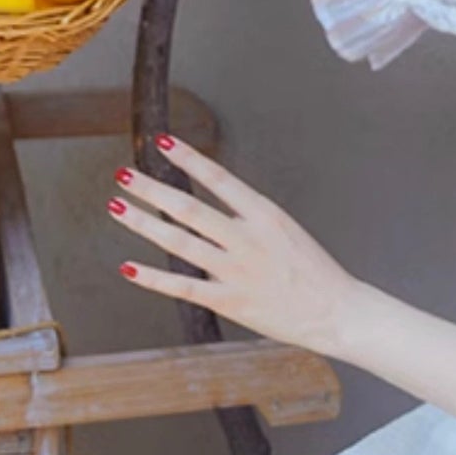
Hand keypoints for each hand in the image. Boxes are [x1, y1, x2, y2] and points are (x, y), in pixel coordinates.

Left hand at [107, 136, 361, 357]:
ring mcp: (236, 271)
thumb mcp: (286, 230)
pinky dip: (151, 277)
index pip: (219, 179)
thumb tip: (215, 205)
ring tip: (118, 206)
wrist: (337, 311)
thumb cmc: (314, 272)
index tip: (163, 143)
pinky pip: (182, 287)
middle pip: (189, 209)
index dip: (188, 159)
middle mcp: (247, 239)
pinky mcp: (229, 301)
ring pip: (180, 243)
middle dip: (152, 189)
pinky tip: (128, 267)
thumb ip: (249, 218)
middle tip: (124, 175)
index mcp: (265, 215)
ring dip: (143, 223)